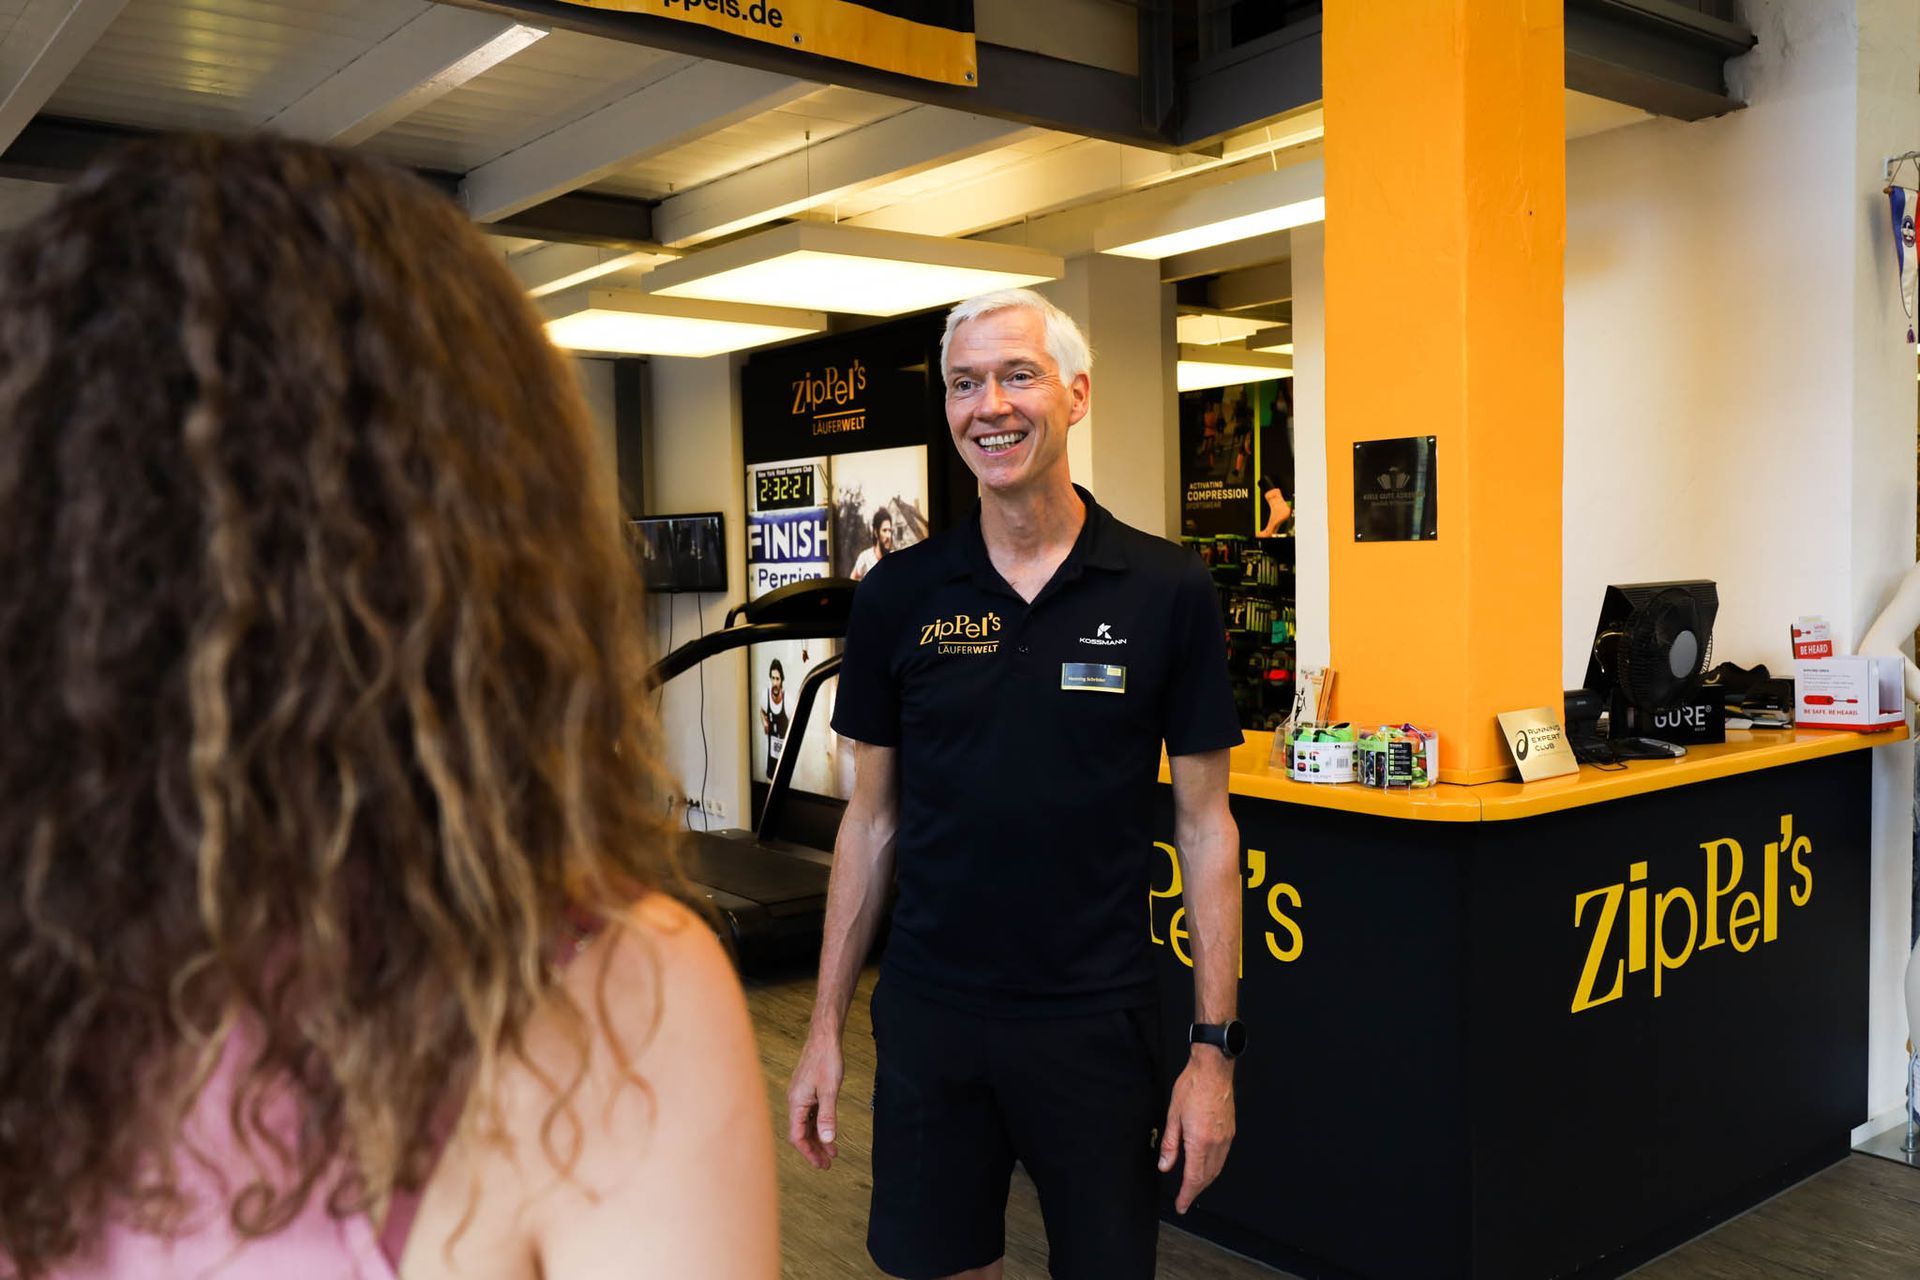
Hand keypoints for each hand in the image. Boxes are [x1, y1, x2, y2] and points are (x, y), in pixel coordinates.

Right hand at [786, 1029, 843, 1170]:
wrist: (825, 1036)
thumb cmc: (826, 1059)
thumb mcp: (830, 1090)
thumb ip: (828, 1116)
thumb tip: (827, 1139)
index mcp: (796, 1102)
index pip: (797, 1136)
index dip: (809, 1152)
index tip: (821, 1164)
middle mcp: (796, 1101)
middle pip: (801, 1132)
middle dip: (814, 1149)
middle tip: (827, 1164)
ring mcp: (802, 1095)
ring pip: (807, 1124)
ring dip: (818, 1138)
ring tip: (832, 1152)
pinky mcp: (808, 1090)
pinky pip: (811, 1114)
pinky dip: (820, 1125)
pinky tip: (830, 1131)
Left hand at [1158, 1052, 1234, 1213]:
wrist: (1213, 1069)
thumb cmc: (1192, 1086)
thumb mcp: (1173, 1115)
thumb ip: (1170, 1144)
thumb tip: (1165, 1165)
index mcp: (1200, 1140)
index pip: (1193, 1177)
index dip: (1187, 1195)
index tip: (1181, 1205)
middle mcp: (1217, 1143)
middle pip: (1207, 1176)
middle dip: (1196, 1191)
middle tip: (1185, 1200)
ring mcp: (1226, 1137)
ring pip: (1217, 1168)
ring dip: (1205, 1181)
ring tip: (1194, 1187)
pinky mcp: (1230, 1131)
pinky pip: (1222, 1157)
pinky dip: (1213, 1168)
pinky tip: (1206, 1167)